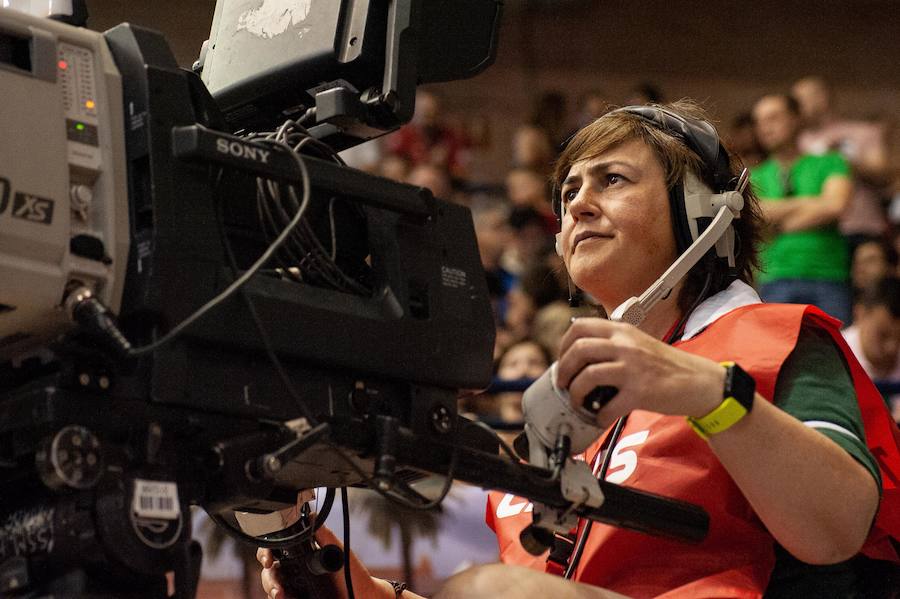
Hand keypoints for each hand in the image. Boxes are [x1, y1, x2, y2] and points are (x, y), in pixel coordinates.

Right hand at [258, 525, 396, 598]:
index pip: (276, 551)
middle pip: (269, 573)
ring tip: (281, 596)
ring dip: (272, 591)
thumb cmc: (351, 574)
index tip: (268, 560)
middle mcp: (295, 573)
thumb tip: (310, 515)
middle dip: (269, 579)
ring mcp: (295, 588)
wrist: (362, 596)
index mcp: (301, 556)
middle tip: (278, 588)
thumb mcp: (338, 552)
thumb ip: (324, 535)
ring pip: (272, 589)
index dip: (265, 553)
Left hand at [555, 318, 724, 427]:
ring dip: (576, 393)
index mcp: (622, 331)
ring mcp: (632, 368)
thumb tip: (580, 356)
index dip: (564, 345)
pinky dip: (599, 415)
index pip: (579, 326)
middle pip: (578, 350)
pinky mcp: (640, 392)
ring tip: (579, 401)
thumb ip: (613, 343)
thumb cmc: (668, 366)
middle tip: (564, 383)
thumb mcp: (639, 342)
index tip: (563, 360)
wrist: (700, 382)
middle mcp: (625, 346)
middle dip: (564, 370)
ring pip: (587, 376)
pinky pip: (607, 406)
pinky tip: (601, 416)